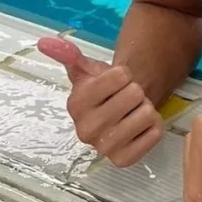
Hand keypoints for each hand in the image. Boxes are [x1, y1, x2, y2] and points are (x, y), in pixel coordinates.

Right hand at [37, 36, 162, 167]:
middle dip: (136, 91)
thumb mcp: (87, 70)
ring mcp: (104, 148)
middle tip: (126, 99)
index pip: (120, 76)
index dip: (124, 74)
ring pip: (147, 113)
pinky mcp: (124, 159)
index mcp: (76, 104)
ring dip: (146, 108)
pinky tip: (140, 127)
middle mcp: (85, 130)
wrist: (117, 113)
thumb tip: (46, 41)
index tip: (116, 82)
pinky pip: (155, 133)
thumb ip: (70, 55)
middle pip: (135, 94)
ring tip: (132, 112)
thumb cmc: (103, 90)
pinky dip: (154, 126)